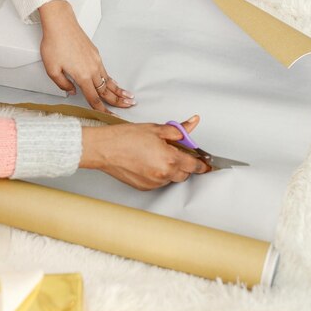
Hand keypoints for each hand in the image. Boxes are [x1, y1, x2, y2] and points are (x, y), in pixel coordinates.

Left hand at [38, 0, 134, 112]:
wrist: (60, 23)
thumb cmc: (54, 43)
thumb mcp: (52, 69)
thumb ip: (62, 84)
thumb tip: (71, 91)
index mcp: (82, 76)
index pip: (94, 98)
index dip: (101, 110)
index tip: (109, 117)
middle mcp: (92, 70)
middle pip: (106, 90)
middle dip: (118, 101)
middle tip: (129, 107)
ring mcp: (96, 61)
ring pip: (109, 81)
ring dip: (119, 90)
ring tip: (129, 97)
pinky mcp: (95, 54)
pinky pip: (105, 71)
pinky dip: (112, 80)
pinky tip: (114, 83)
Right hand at [80, 116, 209, 189]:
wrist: (104, 149)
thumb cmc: (125, 138)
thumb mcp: (156, 129)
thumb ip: (178, 130)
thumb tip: (192, 124)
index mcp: (169, 158)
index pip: (194, 165)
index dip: (202, 164)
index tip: (207, 165)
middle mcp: (163, 174)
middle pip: (184, 174)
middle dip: (184, 164)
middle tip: (174, 152)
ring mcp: (153, 182)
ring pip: (170, 178)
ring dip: (170, 169)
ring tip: (155, 155)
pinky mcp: (144, 187)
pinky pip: (158, 182)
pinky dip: (157, 174)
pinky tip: (147, 162)